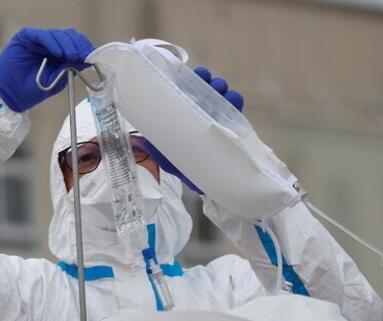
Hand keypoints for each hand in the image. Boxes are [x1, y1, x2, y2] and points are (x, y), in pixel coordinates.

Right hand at [0, 28, 93, 112]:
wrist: (10, 96)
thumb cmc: (31, 91)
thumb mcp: (57, 80)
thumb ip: (70, 67)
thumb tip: (87, 58)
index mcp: (58, 53)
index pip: (75, 43)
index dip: (85, 48)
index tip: (92, 57)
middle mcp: (49, 44)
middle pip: (69, 36)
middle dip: (79, 45)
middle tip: (85, 56)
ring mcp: (37, 40)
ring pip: (58, 35)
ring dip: (67, 45)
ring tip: (72, 56)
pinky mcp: (25, 38)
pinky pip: (42, 36)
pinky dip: (52, 43)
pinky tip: (58, 53)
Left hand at [144, 66, 244, 193]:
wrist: (206, 183)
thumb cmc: (184, 166)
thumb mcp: (167, 157)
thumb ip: (158, 148)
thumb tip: (146, 141)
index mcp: (182, 111)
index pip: (183, 88)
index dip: (186, 78)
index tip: (186, 75)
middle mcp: (199, 109)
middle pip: (204, 86)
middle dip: (206, 79)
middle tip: (207, 81)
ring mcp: (216, 114)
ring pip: (221, 93)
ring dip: (221, 87)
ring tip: (220, 90)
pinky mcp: (232, 123)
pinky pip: (236, 107)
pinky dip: (235, 100)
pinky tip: (233, 101)